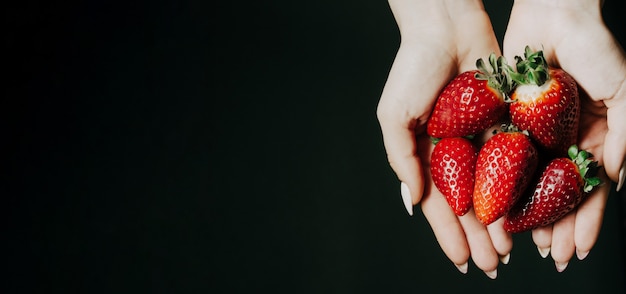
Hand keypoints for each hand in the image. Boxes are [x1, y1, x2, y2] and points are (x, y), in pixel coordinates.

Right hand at [377, 0, 509, 277]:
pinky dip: (517, 187)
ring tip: (508, 252)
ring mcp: (476, 141)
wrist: (447, 28)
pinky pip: (511, 162)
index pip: (436, 204)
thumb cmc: (412, 69)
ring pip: (491, 191)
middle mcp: (451, 153)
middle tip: (492, 266)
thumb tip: (414, 201)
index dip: (448, 235)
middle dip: (477, 237)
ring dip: (498, 222)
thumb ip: (401, 158)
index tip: (462, 261)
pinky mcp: (501, 124)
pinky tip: (524, 211)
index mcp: (422, 154)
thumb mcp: (393, 116)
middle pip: (466, 205)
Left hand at [503, 0, 625, 270]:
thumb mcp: (622, 91)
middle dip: (558, 226)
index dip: (588, 220)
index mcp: (596, 135)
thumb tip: (615, 180)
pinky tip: (498, 206)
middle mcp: (565, 138)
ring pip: (531, 182)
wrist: (553, 14)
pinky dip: (502, 183)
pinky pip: (505, 158)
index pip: (591, 189)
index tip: (581, 248)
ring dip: (529, 213)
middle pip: (559, 192)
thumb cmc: (594, 47)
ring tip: (523, 242)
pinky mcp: (510, 120)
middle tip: (551, 255)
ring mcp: (537, 132)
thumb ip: (625, 135)